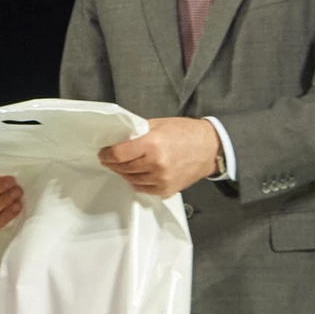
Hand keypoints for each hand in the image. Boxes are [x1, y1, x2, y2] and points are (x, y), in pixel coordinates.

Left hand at [98, 117, 220, 197]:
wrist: (211, 148)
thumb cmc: (187, 133)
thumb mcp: (160, 124)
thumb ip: (139, 132)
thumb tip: (120, 139)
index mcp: (152, 145)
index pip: (119, 154)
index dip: (107, 154)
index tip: (103, 153)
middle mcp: (156, 165)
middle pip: (123, 168)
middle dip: (113, 163)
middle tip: (109, 159)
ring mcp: (162, 179)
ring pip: (131, 179)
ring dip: (124, 173)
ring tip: (121, 166)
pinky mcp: (167, 189)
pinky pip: (144, 189)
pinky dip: (136, 182)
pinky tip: (135, 175)